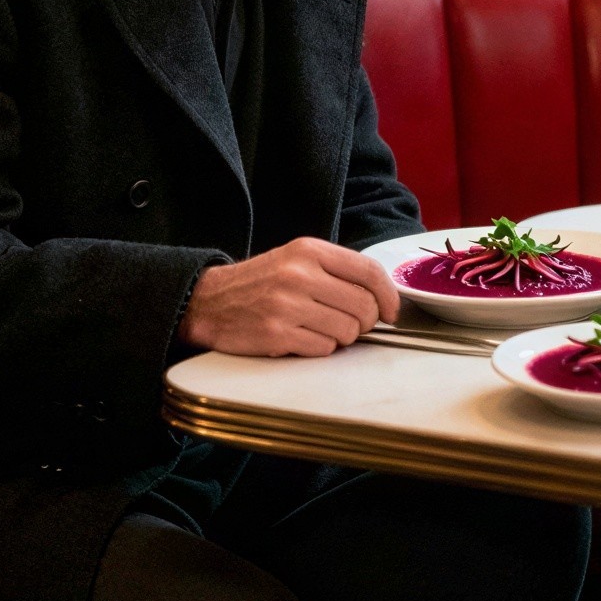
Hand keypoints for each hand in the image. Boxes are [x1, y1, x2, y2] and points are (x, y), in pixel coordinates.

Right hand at [177, 237, 399, 357]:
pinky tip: (302, 338)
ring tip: (320, 329)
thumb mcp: (296, 260)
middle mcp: (300, 274)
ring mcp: (287, 305)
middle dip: (365, 322)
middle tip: (351, 324)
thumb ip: (336, 271)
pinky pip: (323, 349)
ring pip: (347, 331)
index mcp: (309, 251)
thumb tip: (381, 297)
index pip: (368, 271)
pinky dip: (319, 348)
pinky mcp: (276, 334)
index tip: (391, 311)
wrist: (208, 301)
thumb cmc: (260, 282)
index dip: (388, 295)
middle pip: (363, 306)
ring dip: (341, 337)